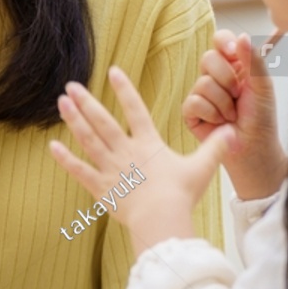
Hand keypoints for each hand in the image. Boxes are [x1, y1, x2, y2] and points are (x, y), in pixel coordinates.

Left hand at [50, 66, 236, 255]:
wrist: (161, 217)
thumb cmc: (181, 194)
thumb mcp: (203, 168)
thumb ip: (216, 148)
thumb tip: (235, 132)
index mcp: (148, 144)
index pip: (136, 109)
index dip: (125, 89)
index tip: (113, 70)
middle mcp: (126, 151)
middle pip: (102, 121)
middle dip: (86, 101)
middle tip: (71, 85)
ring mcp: (110, 168)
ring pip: (88, 139)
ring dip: (73, 120)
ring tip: (61, 103)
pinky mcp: (101, 188)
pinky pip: (79, 171)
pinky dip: (65, 159)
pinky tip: (52, 146)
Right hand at [182, 30, 286, 199]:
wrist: (254, 149)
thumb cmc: (261, 119)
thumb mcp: (263, 86)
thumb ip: (254, 60)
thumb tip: (242, 36)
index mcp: (234, 65)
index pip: (221, 41)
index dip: (223, 43)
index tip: (232, 51)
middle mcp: (215, 77)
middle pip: (207, 58)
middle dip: (226, 78)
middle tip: (238, 94)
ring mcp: (201, 94)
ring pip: (202, 83)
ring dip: (222, 102)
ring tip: (232, 115)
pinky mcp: (191, 112)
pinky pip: (193, 102)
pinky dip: (211, 113)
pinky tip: (219, 123)